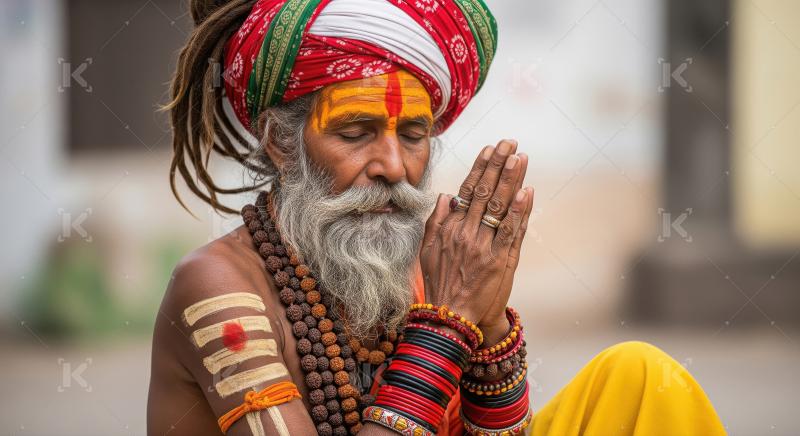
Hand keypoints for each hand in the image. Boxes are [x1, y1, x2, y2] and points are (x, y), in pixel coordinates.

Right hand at [419, 139, 533, 333]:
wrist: (451, 316)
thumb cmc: (441, 283)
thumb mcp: (429, 250)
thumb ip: (436, 221)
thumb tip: (446, 196)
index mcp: (450, 228)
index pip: (468, 190)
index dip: (480, 167)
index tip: (490, 148)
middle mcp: (467, 233)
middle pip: (486, 192)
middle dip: (499, 165)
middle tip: (510, 142)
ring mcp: (483, 246)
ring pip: (500, 207)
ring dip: (511, 180)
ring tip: (520, 157)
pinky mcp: (499, 261)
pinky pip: (510, 231)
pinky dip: (520, 211)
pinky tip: (527, 192)